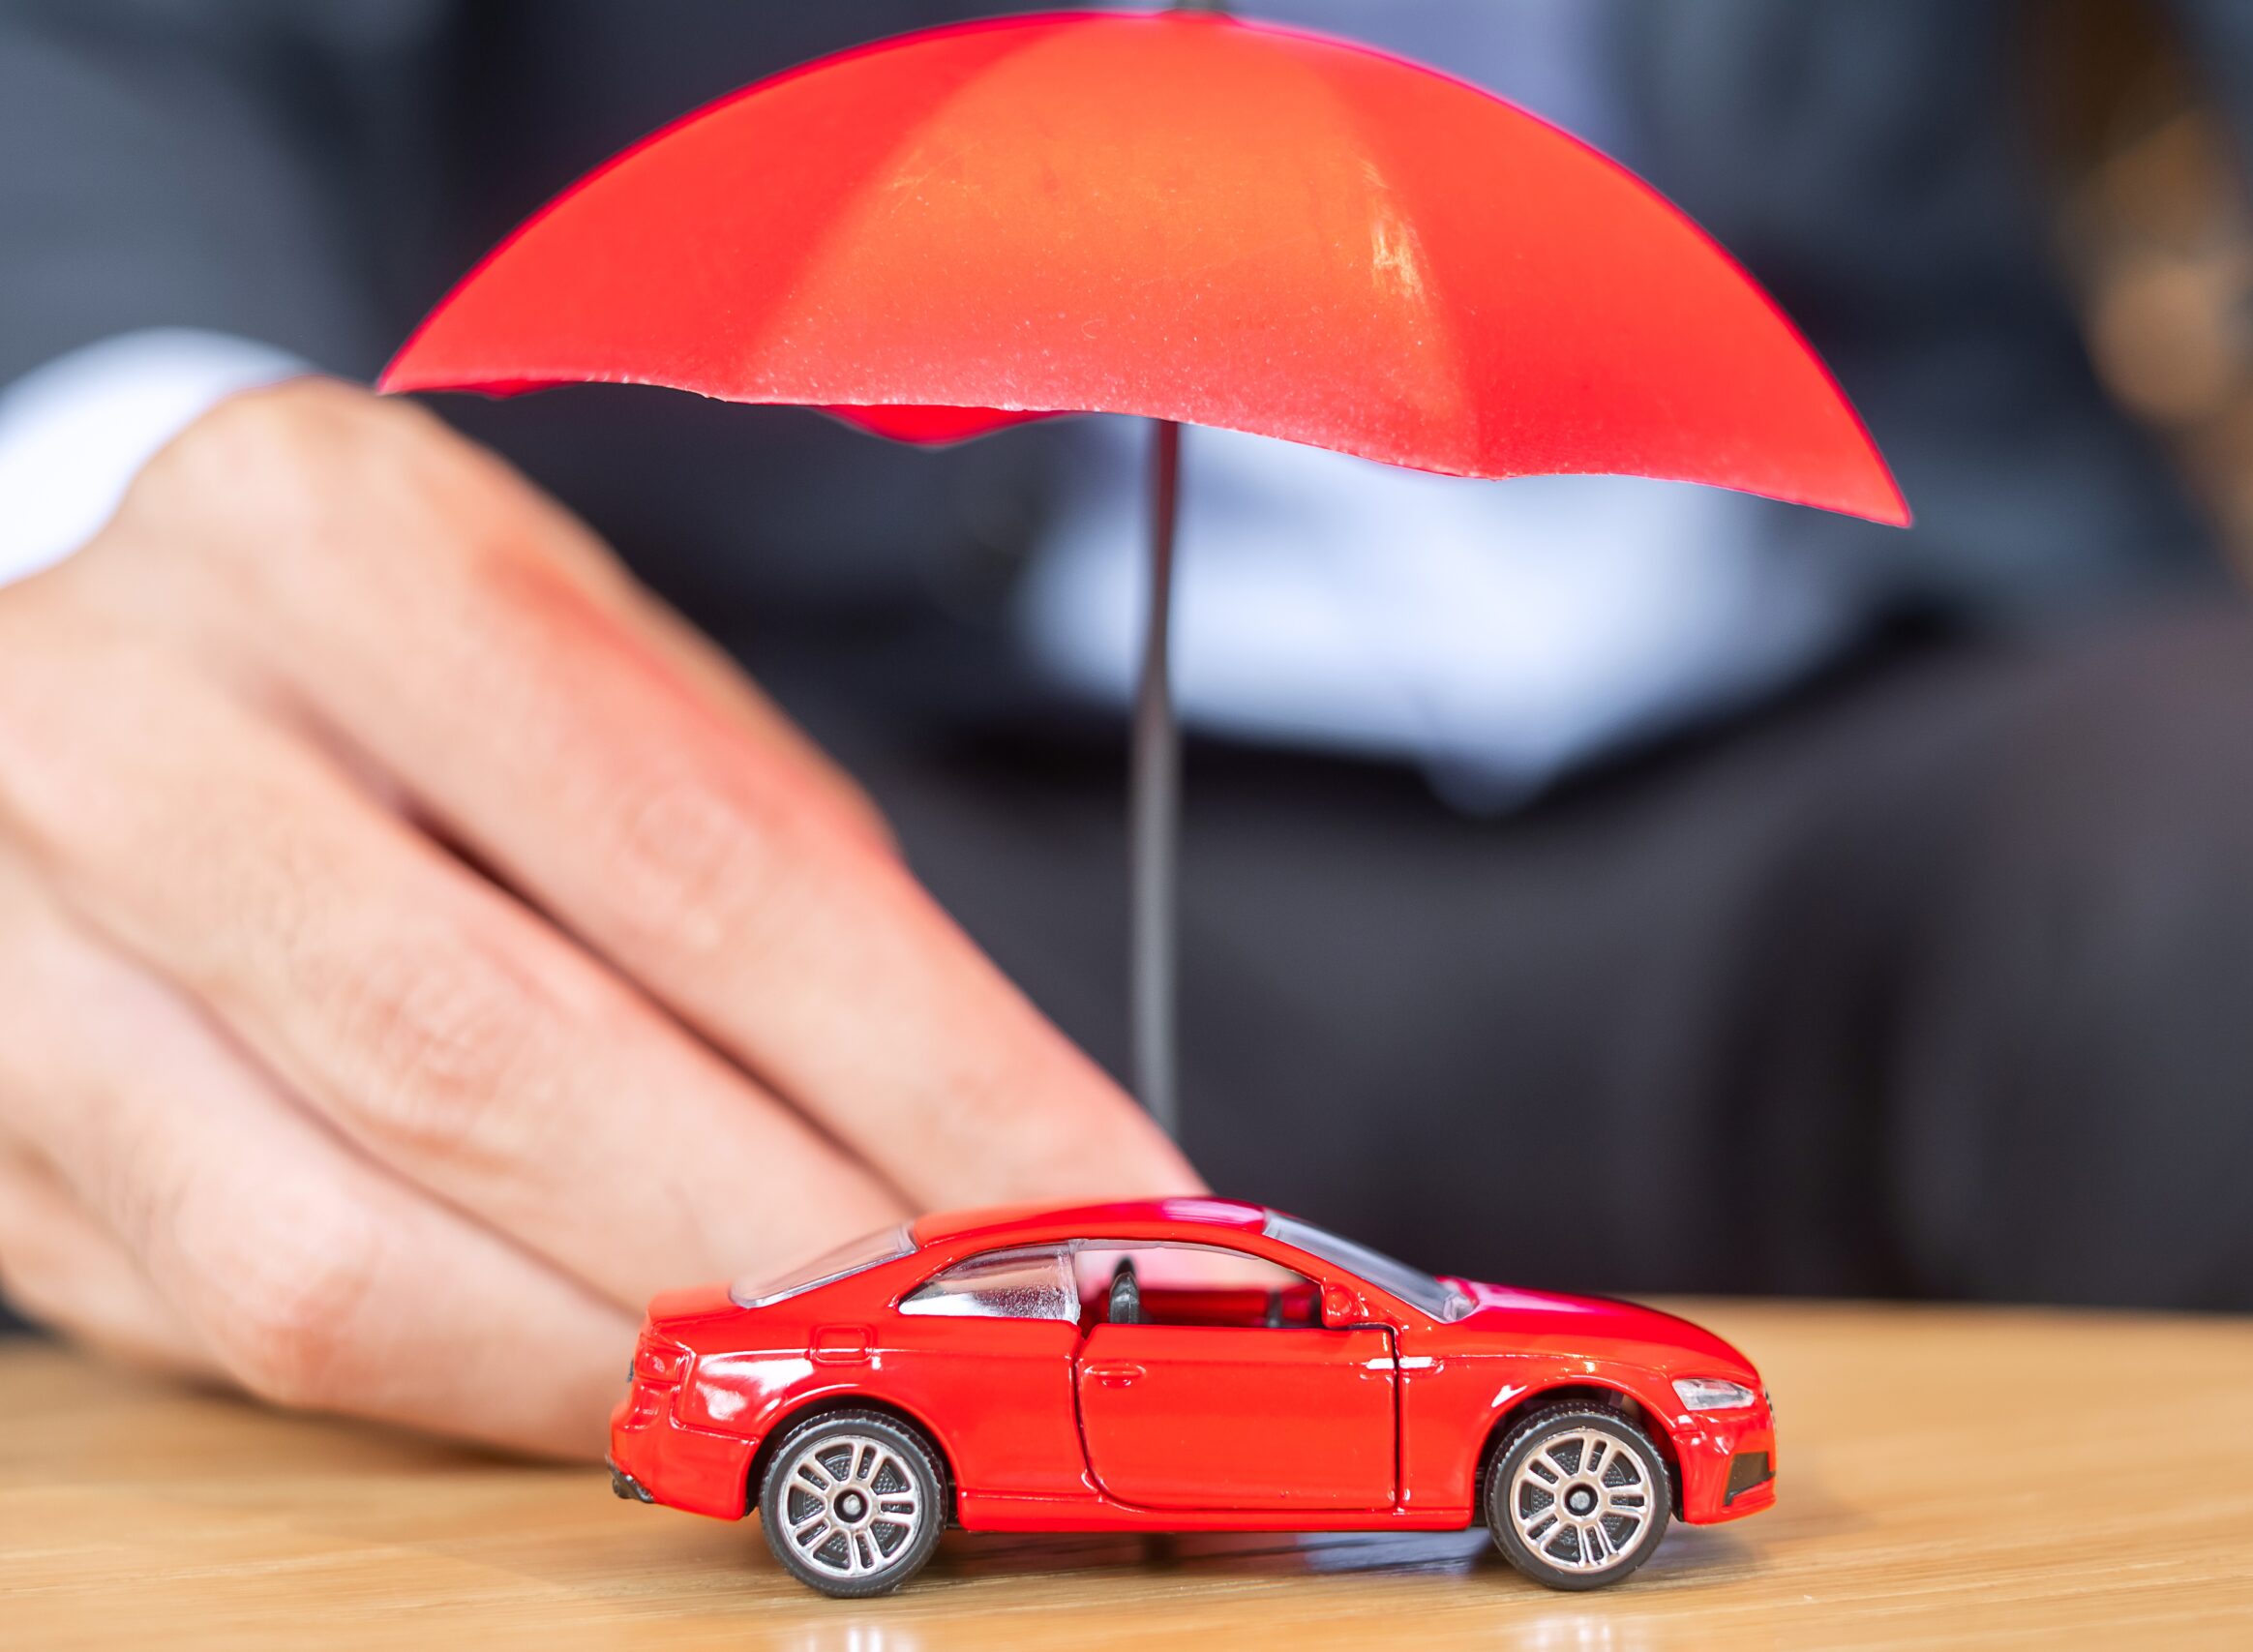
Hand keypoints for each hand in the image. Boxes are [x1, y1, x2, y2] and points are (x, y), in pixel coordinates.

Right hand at [0, 378, 1198, 1454]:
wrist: (104, 683)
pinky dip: (496, 1383)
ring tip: (835, 1383)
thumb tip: (993, 1139)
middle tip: (987, 1330)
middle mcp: (127, 722)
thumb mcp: (608, 677)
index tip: (1092, 1190)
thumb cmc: (416, 681)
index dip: (926, 1063)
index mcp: (333, 539)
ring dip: (643, 1356)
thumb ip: (778, 886)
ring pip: (348, 1250)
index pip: (693, 851)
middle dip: (795, 1246)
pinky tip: (644, 1379)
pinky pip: (258, 1328)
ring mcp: (10, 940)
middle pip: (507, 1061)